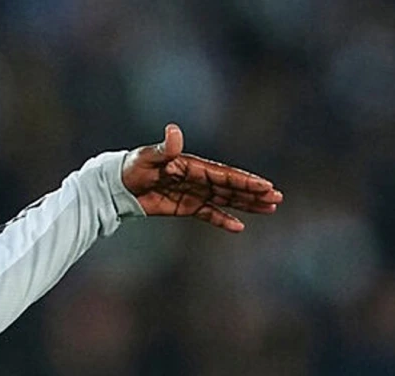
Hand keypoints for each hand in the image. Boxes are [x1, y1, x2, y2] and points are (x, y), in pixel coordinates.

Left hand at [121, 123, 283, 231]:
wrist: (117, 184)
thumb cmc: (131, 167)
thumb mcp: (147, 158)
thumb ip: (164, 149)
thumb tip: (175, 131)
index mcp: (192, 166)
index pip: (224, 175)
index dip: (245, 181)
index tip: (265, 185)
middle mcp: (197, 178)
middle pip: (231, 187)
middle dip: (254, 193)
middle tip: (277, 198)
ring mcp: (193, 192)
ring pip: (225, 199)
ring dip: (246, 204)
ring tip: (270, 208)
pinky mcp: (185, 206)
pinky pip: (208, 213)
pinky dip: (223, 220)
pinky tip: (239, 226)